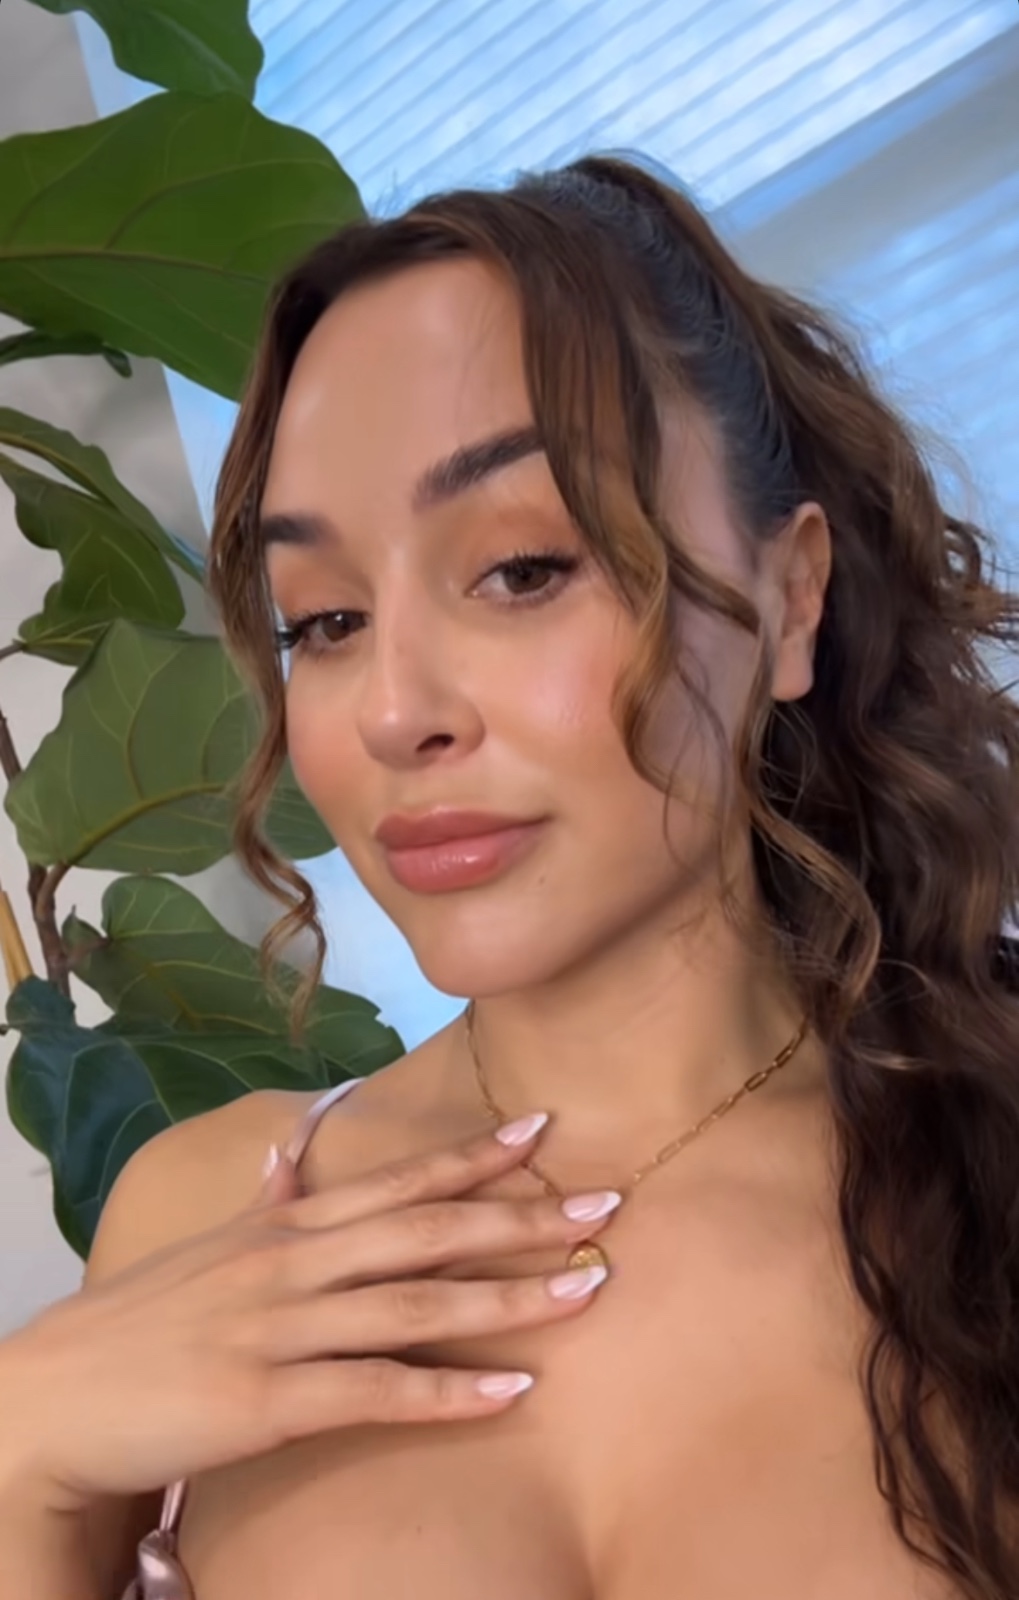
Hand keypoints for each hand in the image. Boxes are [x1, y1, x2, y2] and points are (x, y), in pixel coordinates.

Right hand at [0, 1114, 619, 1513]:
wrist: (58, 1395)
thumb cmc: (145, 1319)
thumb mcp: (212, 1247)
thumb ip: (267, 1197)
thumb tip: (295, 1142)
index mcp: (288, 1227)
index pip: (397, 1180)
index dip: (473, 1157)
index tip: (543, 1130)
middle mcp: (294, 1263)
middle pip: (426, 1230)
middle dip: (520, 1216)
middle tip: (606, 1203)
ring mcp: (281, 1328)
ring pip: (414, 1302)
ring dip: (509, 1295)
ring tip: (589, 1287)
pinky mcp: (267, 1400)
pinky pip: (374, 1391)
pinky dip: (447, 1389)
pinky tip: (512, 1389)